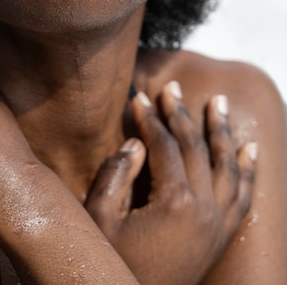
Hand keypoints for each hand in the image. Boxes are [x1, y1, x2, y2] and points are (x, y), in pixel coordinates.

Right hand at [85, 82, 256, 284]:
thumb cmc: (113, 263)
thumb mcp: (100, 219)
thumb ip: (116, 175)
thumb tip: (136, 144)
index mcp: (176, 201)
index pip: (164, 145)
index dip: (149, 118)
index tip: (139, 97)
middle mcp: (205, 208)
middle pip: (196, 147)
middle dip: (182, 114)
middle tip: (173, 87)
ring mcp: (218, 223)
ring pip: (227, 165)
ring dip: (221, 131)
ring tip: (218, 102)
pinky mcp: (222, 237)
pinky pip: (244, 196)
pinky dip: (249, 170)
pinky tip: (250, 148)